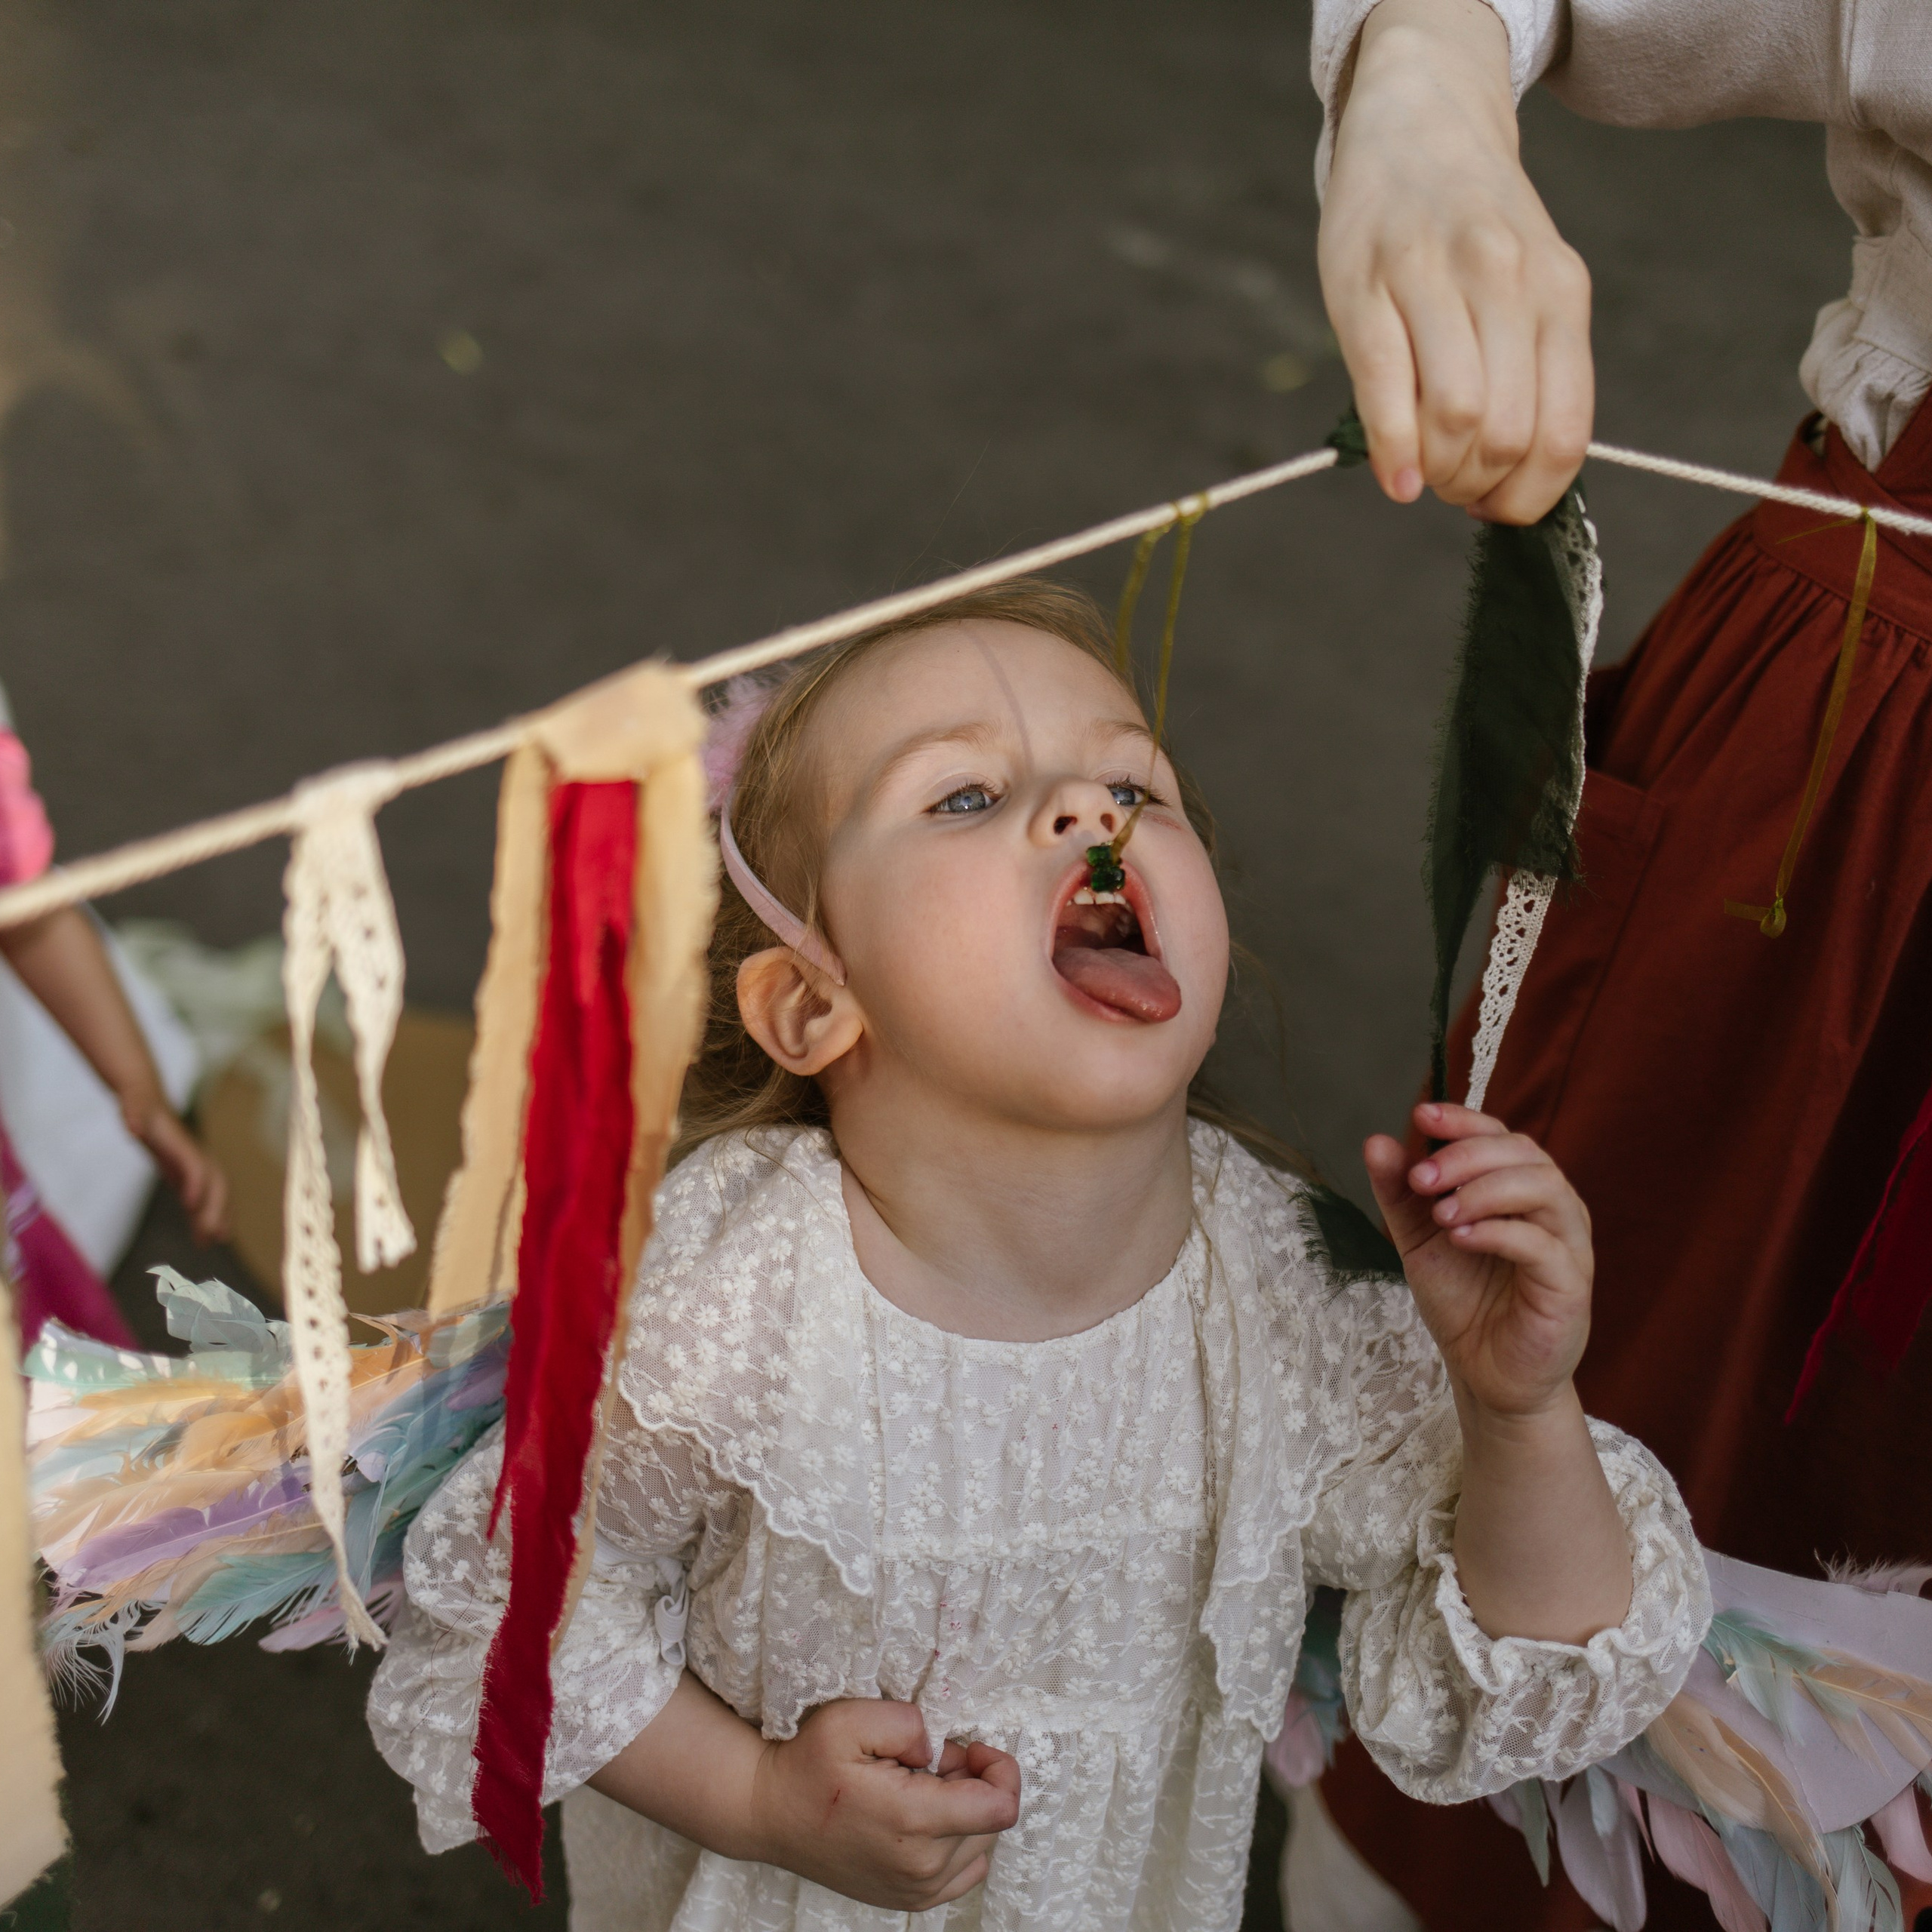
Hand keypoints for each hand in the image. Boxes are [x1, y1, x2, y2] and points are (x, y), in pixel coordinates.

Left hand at [125, 1092, 229, 1243]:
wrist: (148, 1098)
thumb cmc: (140, 1103)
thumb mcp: (134, 1104)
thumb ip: (134, 1112)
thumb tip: (133, 1125)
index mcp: (182, 1143)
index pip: (196, 1166)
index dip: (196, 1185)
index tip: (191, 1206)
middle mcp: (195, 1156)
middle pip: (215, 1185)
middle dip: (218, 1209)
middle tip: (214, 1235)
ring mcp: (193, 1166)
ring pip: (214, 1196)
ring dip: (218, 1218)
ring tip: (214, 1243)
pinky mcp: (184, 1174)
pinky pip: (198, 1200)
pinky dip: (201, 1218)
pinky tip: (201, 1239)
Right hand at [751, 1699, 1020, 1910]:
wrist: (770, 1813)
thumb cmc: (808, 1765)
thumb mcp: (852, 1718)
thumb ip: (909, 1722)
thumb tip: (940, 1750)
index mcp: (914, 1822)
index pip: (1002, 1808)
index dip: (1001, 1769)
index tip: (971, 1747)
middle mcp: (921, 1867)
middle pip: (991, 1821)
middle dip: (973, 1781)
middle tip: (929, 1762)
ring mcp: (915, 1891)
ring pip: (979, 1845)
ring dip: (964, 1811)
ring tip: (920, 1788)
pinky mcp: (908, 1900)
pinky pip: (964, 1872)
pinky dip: (957, 1841)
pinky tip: (924, 1819)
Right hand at [1319, 0, 1592, 522]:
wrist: (1420, 125)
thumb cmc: (1471, 230)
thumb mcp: (1530, 287)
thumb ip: (1533, 369)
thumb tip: (1513, 480)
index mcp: (1561, 294)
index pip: (1562, 434)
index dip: (1528, 498)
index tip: (1497, 505)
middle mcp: (1510, 283)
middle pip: (1505, 435)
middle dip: (1475, 488)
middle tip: (1451, 485)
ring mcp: (1438, 278)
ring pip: (1456, 418)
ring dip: (1437, 473)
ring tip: (1423, 470)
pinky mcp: (1368, 283)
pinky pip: (1387, 387)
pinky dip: (1393, 451)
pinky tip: (1395, 478)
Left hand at [1364, 1102, 1592, 1420]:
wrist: (1485, 1373)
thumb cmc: (1463, 1299)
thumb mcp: (1419, 1238)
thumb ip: (1400, 1193)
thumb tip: (1377, 1142)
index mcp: (1519, 1187)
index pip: (1500, 1135)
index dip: (1464, 1120)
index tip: (1423, 1117)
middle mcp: (1552, 1207)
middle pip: (1523, 1152)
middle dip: (1466, 1157)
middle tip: (1421, 1180)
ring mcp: (1568, 1243)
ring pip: (1544, 1188)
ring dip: (1485, 1189)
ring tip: (1442, 1213)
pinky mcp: (1570, 1285)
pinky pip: (1544, 1244)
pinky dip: (1499, 1232)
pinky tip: (1461, 1237)